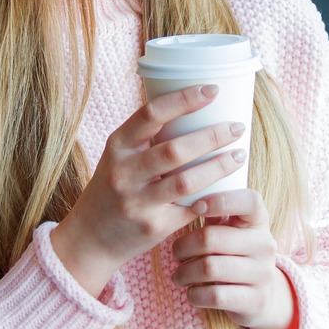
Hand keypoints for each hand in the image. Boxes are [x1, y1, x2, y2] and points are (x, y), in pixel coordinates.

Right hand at [51, 85, 246, 295]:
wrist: (90, 238)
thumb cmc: (113, 188)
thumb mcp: (119, 157)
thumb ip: (147, 139)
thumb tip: (195, 111)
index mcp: (117, 146)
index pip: (151, 114)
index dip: (184, 99)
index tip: (213, 90)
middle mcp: (124, 172)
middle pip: (175, 149)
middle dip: (212, 136)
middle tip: (237, 127)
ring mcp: (137, 202)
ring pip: (186, 181)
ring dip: (219, 166)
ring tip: (239, 155)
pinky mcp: (153, 226)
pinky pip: (190, 208)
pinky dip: (212, 197)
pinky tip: (228, 189)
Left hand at [170, 189, 294, 328]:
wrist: (262, 297)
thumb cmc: (234, 254)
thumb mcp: (230, 230)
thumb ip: (213, 213)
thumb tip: (182, 195)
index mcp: (259, 220)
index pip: (249, 201)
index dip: (220, 201)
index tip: (195, 207)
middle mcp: (265, 244)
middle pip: (211, 238)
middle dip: (183, 247)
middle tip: (176, 254)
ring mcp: (263, 273)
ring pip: (209, 268)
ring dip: (184, 273)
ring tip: (178, 275)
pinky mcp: (256, 300)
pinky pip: (215, 295)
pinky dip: (195, 294)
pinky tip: (192, 292)